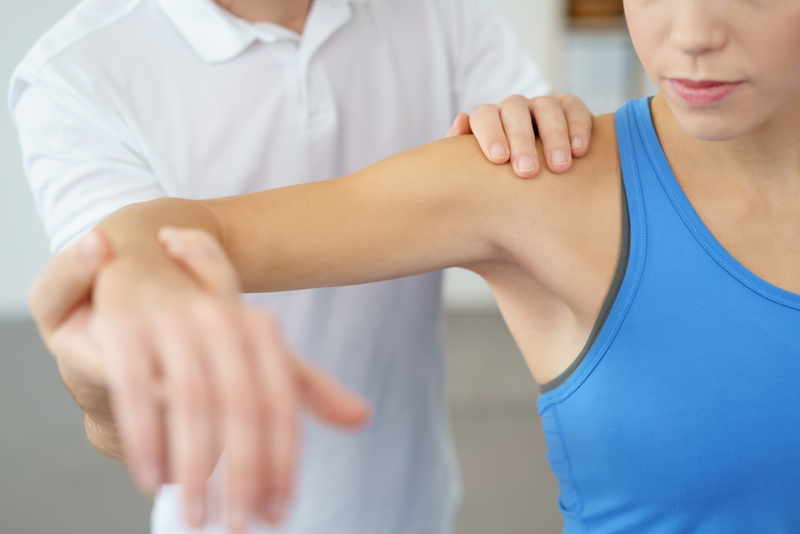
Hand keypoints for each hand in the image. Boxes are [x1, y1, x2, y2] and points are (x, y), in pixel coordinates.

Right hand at [28, 229, 369, 531]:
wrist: (139, 272)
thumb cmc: (205, 329)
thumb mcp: (256, 351)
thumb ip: (305, 386)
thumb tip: (363, 418)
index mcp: (258, 329)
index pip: (280, 404)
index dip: (282, 462)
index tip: (278, 513)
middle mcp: (222, 321)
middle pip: (243, 407)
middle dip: (242, 475)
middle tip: (238, 528)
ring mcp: (173, 322)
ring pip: (194, 404)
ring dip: (195, 469)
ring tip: (196, 518)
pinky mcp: (127, 330)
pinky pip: (137, 393)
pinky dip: (147, 441)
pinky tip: (152, 480)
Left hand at [446, 93, 592, 177]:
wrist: (528, 186)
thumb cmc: (495, 182)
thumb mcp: (475, 172)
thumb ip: (461, 150)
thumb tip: (460, 121)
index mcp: (488, 119)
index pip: (484, 115)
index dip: (490, 134)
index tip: (498, 159)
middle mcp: (513, 108)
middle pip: (515, 111)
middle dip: (522, 140)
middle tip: (527, 171)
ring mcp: (542, 106)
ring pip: (547, 107)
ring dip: (554, 136)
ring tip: (558, 167)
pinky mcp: (569, 109)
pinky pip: (574, 108)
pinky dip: (579, 126)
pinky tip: (580, 151)